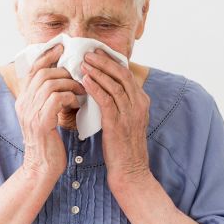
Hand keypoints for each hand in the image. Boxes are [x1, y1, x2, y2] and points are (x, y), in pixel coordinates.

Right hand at [15, 43, 85, 180]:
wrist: (42, 168)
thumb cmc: (48, 143)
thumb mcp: (45, 116)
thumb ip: (48, 98)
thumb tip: (63, 79)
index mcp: (23, 99)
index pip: (32, 68)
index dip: (47, 55)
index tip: (61, 47)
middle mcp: (23, 103)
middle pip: (42, 72)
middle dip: (63, 70)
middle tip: (79, 75)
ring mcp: (30, 112)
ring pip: (50, 83)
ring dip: (70, 84)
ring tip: (81, 90)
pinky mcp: (41, 122)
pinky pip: (57, 98)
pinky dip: (70, 96)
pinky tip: (78, 103)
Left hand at [80, 48, 151, 187]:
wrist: (130, 170)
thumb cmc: (123, 146)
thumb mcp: (126, 120)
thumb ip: (119, 103)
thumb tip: (103, 88)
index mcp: (141, 102)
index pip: (126, 75)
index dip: (111, 62)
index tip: (97, 53)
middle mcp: (138, 104)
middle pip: (121, 75)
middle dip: (104, 62)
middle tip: (88, 53)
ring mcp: (130, 113)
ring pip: (114, 84)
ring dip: (97, 71)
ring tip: (83, 63)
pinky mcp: (118, 123)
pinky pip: (106, 100)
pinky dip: (95, 87)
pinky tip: (85, 80)